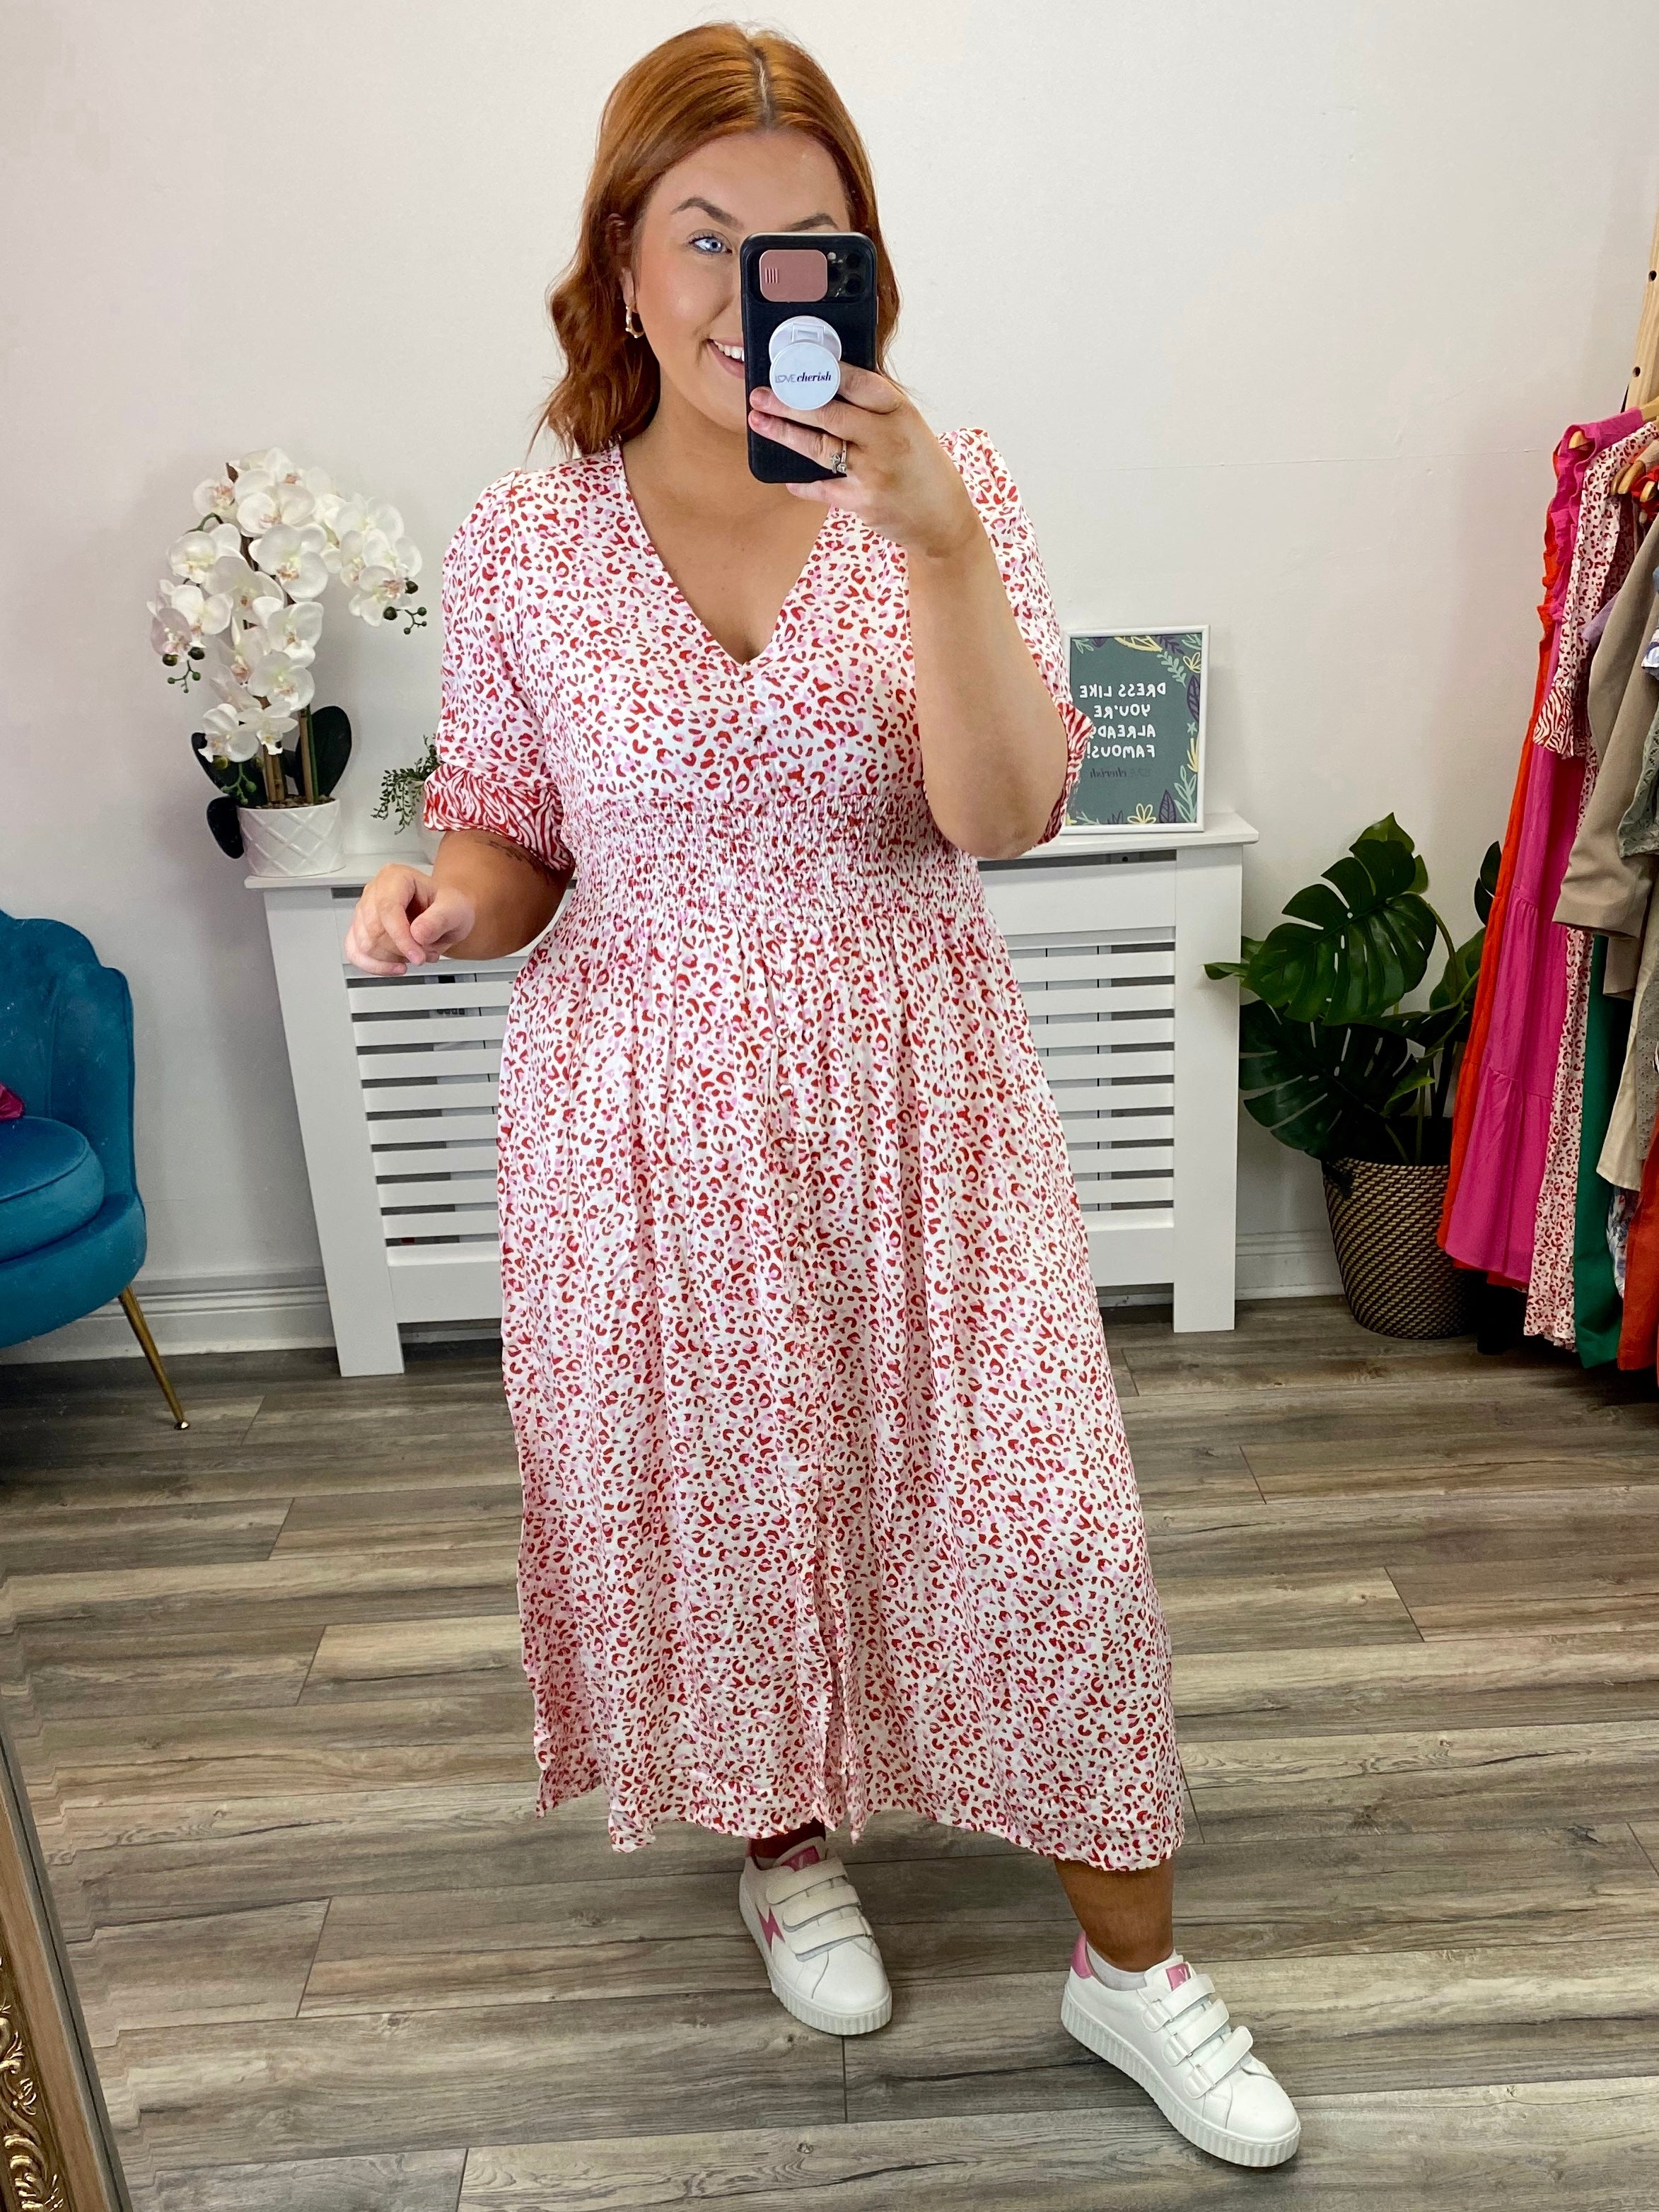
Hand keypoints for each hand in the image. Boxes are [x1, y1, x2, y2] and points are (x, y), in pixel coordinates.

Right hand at [343, 863, 477, 974]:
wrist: (444, 915)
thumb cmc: (447, 907)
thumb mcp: (455, 910)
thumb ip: (439, 919)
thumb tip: (417, 933)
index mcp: (396, 878)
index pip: (388, 909)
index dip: (402, 938)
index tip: (418, 956)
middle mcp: (375, 891)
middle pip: (374, 930)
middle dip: (401, 950)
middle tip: (425, 953)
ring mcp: (364, 911)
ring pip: (365, 944)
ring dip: (392, 959)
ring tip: (416, 954)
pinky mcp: (360, 930)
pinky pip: (355, 953)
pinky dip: (375, 966)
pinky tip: (396, 967)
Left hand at [748, 365, 982, 559]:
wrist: (943, 520)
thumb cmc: (922, 469)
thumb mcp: (910, 428)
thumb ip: (876, 410)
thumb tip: (830, 385)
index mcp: (900, 412)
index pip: (860, 382)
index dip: (827, 371)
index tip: (797, 361)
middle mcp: (887, 438)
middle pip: (829, 413)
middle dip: (789, 401)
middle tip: (761, 394)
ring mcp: (874, 472)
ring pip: (819, 447)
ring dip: (784, 434)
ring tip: (759, 422)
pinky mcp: (863, 502)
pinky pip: (821, 488)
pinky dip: (801, 482)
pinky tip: (787, 476)